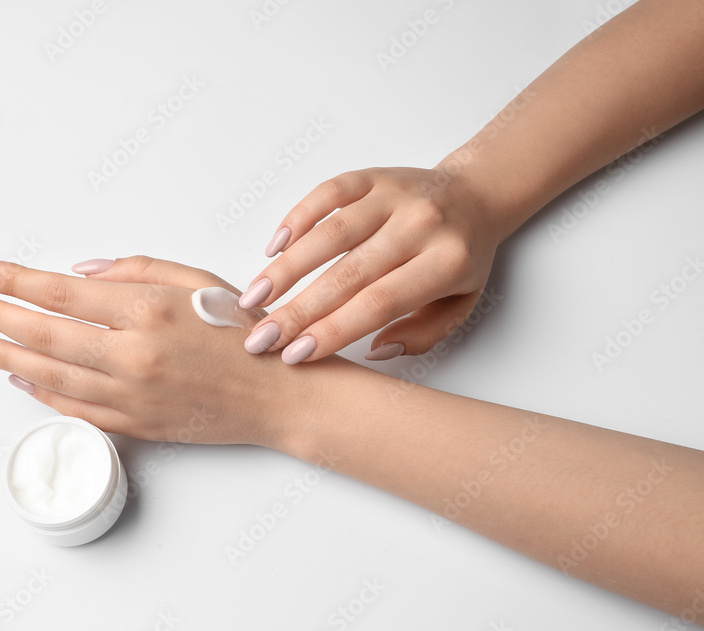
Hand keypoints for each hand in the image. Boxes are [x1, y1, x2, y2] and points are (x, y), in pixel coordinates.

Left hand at [0, 256, 350, 448]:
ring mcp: (130, 395)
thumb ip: (134, 270)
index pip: (59, 292)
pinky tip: (20, 377)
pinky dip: (41, 392)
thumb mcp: (197, 280)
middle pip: (43, 334)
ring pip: (48, 375)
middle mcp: (132, 354)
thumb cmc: (245, 333)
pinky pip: (74, 408)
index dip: (13, 280)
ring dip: (6, 357)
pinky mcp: (134, 424)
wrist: (280, 396)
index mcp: (148, 310)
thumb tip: (76, 275)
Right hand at [238, 167, 499, 362]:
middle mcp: (421, 225)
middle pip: (348, 274)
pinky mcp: (373, 174)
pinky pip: (328, 192)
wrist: (478, 193)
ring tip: (254, 298)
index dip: (332, 330)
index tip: (295, 355)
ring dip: (287, 268)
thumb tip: (373, 351)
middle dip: (298, 310)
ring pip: (331, 233)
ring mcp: (394, 195)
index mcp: (447, 263)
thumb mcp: (461, 305)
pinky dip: (297, 218)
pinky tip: (274, 248)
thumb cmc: (462, 257)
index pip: (379, 304)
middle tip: (261, 337)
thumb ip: (422, 335)